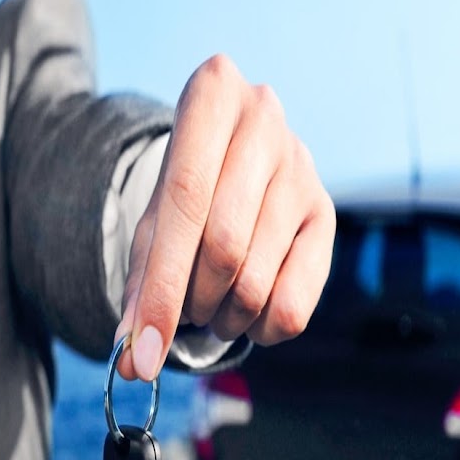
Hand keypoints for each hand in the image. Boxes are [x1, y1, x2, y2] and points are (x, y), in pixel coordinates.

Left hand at [115, 54, 335, 380]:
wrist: (235, 164)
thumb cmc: (188, 196)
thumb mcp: (153, 224)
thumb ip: (141, 290)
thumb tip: (132, 364)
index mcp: (212, 94)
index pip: (184, 204)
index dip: (161, 290)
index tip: (140, 358)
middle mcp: (266, 121)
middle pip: (223, 246)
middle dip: (193, 301)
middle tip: (186, 309)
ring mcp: (304, 169)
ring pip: (256, 280)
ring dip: (224, 317)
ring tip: (213, 307)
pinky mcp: (327, 214)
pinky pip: (294, 305)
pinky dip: (260, 329)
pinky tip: (250, 313)